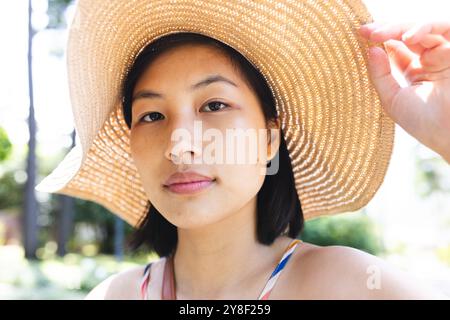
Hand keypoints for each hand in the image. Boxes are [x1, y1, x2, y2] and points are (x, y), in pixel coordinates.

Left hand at [359, 21, 449, 163]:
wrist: (447, 133)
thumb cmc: (422, 122)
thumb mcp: (391, 99)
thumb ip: (380, 75)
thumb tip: (370, 50)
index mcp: (416, 72)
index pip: (397, 48)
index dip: (380, 40)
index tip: (361, 35)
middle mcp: (431, 61)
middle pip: (407, 36)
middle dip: (385, 31)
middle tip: (365, 31)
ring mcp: (445, 55)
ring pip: (423, 30)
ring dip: (399, 28)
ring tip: (379, 35)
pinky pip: (443, 29)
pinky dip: (424, 29)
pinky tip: (406, 38)